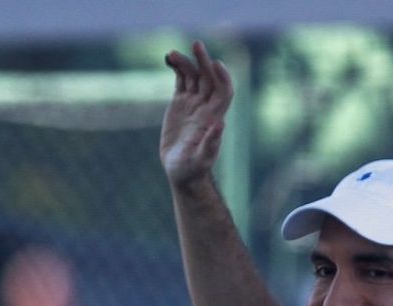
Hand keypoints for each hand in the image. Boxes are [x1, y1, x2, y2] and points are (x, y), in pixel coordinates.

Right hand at [159, 41, 233, 186]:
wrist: (181, 172)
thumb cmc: (193, 170)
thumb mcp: (201, 160)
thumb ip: (211, 144)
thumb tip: (220, 125)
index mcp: (213, 118)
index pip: (223, 92)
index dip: (222, 77)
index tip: (215, 64)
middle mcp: (205, 108)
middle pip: (209, 79)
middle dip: (204, 61)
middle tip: (196, 44)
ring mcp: (193, 104)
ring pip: (194, 76)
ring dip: (187, 62)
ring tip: (172, 54)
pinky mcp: (180, 104)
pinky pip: (182, 80)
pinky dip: (177, 68)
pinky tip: (169, 58)